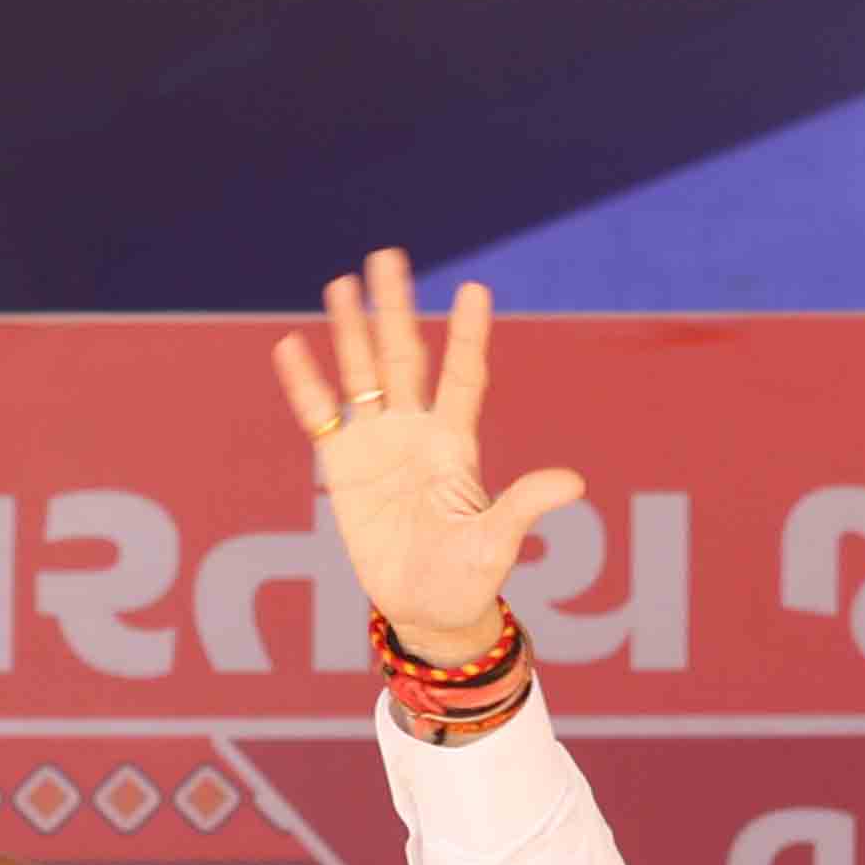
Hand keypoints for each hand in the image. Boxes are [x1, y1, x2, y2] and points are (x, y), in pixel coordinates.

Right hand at [273, 252, 585, 679]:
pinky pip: (320, 417)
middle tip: (389, 256)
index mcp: (455, 444)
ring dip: (351, 331)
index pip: (462, 376)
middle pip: (405, 357)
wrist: (428, 608)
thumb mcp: (498, 543)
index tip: (473, 288)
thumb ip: (524, 506)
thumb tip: (574, 483)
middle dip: (396, 309)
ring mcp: (377, 445)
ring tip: (342, 282)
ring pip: (361, 374)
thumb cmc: (470, 578)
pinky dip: (305, 385)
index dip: (466, 335)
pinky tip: (290, 346)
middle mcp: (416, 432)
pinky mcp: (343, 467)